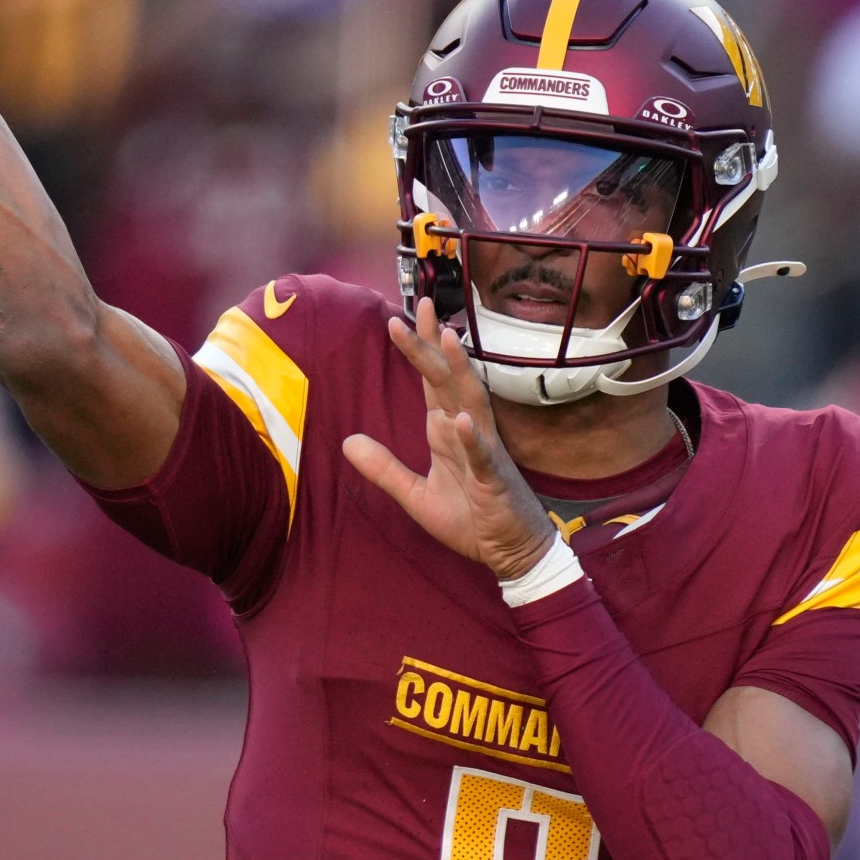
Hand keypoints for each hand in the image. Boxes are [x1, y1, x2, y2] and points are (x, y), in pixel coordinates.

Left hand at [343, 298, 559, 582]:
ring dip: (460, 371)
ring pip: (471, 403)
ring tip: (448, 339)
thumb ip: (383, 469)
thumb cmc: (471, 520)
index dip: (421, 347)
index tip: (404, 315)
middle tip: (420, 306)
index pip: (432, 380)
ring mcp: (484, 452)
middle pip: (448, 379)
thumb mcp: (416, 496)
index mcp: (447, 431)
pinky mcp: (494, 480)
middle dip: (433, 344)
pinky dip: (473, 439)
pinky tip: (462, 421)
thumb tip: (347, 441)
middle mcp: (467, 431)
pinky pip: (483, 456)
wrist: (512, 553)